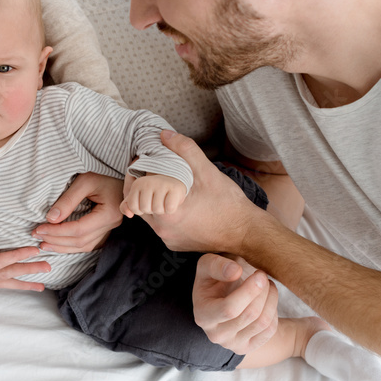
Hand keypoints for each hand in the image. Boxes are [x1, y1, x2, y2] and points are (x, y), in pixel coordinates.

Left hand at [31, 172, 122, 253]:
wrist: (120, 179)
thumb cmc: (103, 177)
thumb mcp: (85, 181)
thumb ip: (68, 200)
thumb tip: (50, 219)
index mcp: (109, 214)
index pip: (79, 229)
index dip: (57, 231)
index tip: (39, 228)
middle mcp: (111, 225)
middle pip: (80, 241)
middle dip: (56, 240)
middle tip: (36, 235)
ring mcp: (109, 230)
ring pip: (83, 246)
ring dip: (62, 247)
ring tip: (43, 243)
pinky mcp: (104, 231)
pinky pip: (87, 244)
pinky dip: (71, 246)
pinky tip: (58, 244)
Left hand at [119, 173, 186, 217]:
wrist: (173, 182)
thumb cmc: (153, 193)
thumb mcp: (138, 198)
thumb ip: (127, 206)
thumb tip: (129, 215)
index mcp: (137, 184)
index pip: (133, 207)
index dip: (140, 209)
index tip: (146, 202)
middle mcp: (148, 182)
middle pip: (145, 209)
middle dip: (151, 209)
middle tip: (156, 200)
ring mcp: (162, 184)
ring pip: (158, 210)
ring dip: (161, 209)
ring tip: (163, 200)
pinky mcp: (175, 189)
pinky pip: (170, 209)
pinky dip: (170, 209)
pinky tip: (171, 200)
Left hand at [143, 130, 261, 254]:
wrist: (246, 233)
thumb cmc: (228, 203)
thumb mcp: (207, 171)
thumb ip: (185, 150)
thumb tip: (164, 135)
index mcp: (166, 212)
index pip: (134, 191)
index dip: (136, 174)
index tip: (143, 163)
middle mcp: (163, 229)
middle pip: (137, 204)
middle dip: (140, 186)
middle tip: (151, 172)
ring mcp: (169, 238)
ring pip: (149, 215)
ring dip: (152, 199)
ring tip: (166, 184)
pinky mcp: (176, 244)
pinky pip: (161, 226)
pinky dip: (164, 213)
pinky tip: (178, 202)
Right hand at [192, 253, 278, 353]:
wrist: (218, 300)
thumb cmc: (212, 280)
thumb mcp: (207, 265)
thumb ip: (217, 265)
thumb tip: (235, 271)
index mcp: (203, 315)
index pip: (230, 309)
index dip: (249, 291)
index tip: (260, 274)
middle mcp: (216, 335)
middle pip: (250, 315)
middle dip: (263, 292)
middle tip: (263, 276)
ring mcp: (232, 344)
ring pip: (262, 323)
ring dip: (271, 299)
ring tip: (268, 285)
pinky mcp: (247, 347)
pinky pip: (269, 331)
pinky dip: (273, 312)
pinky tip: (268, 299)